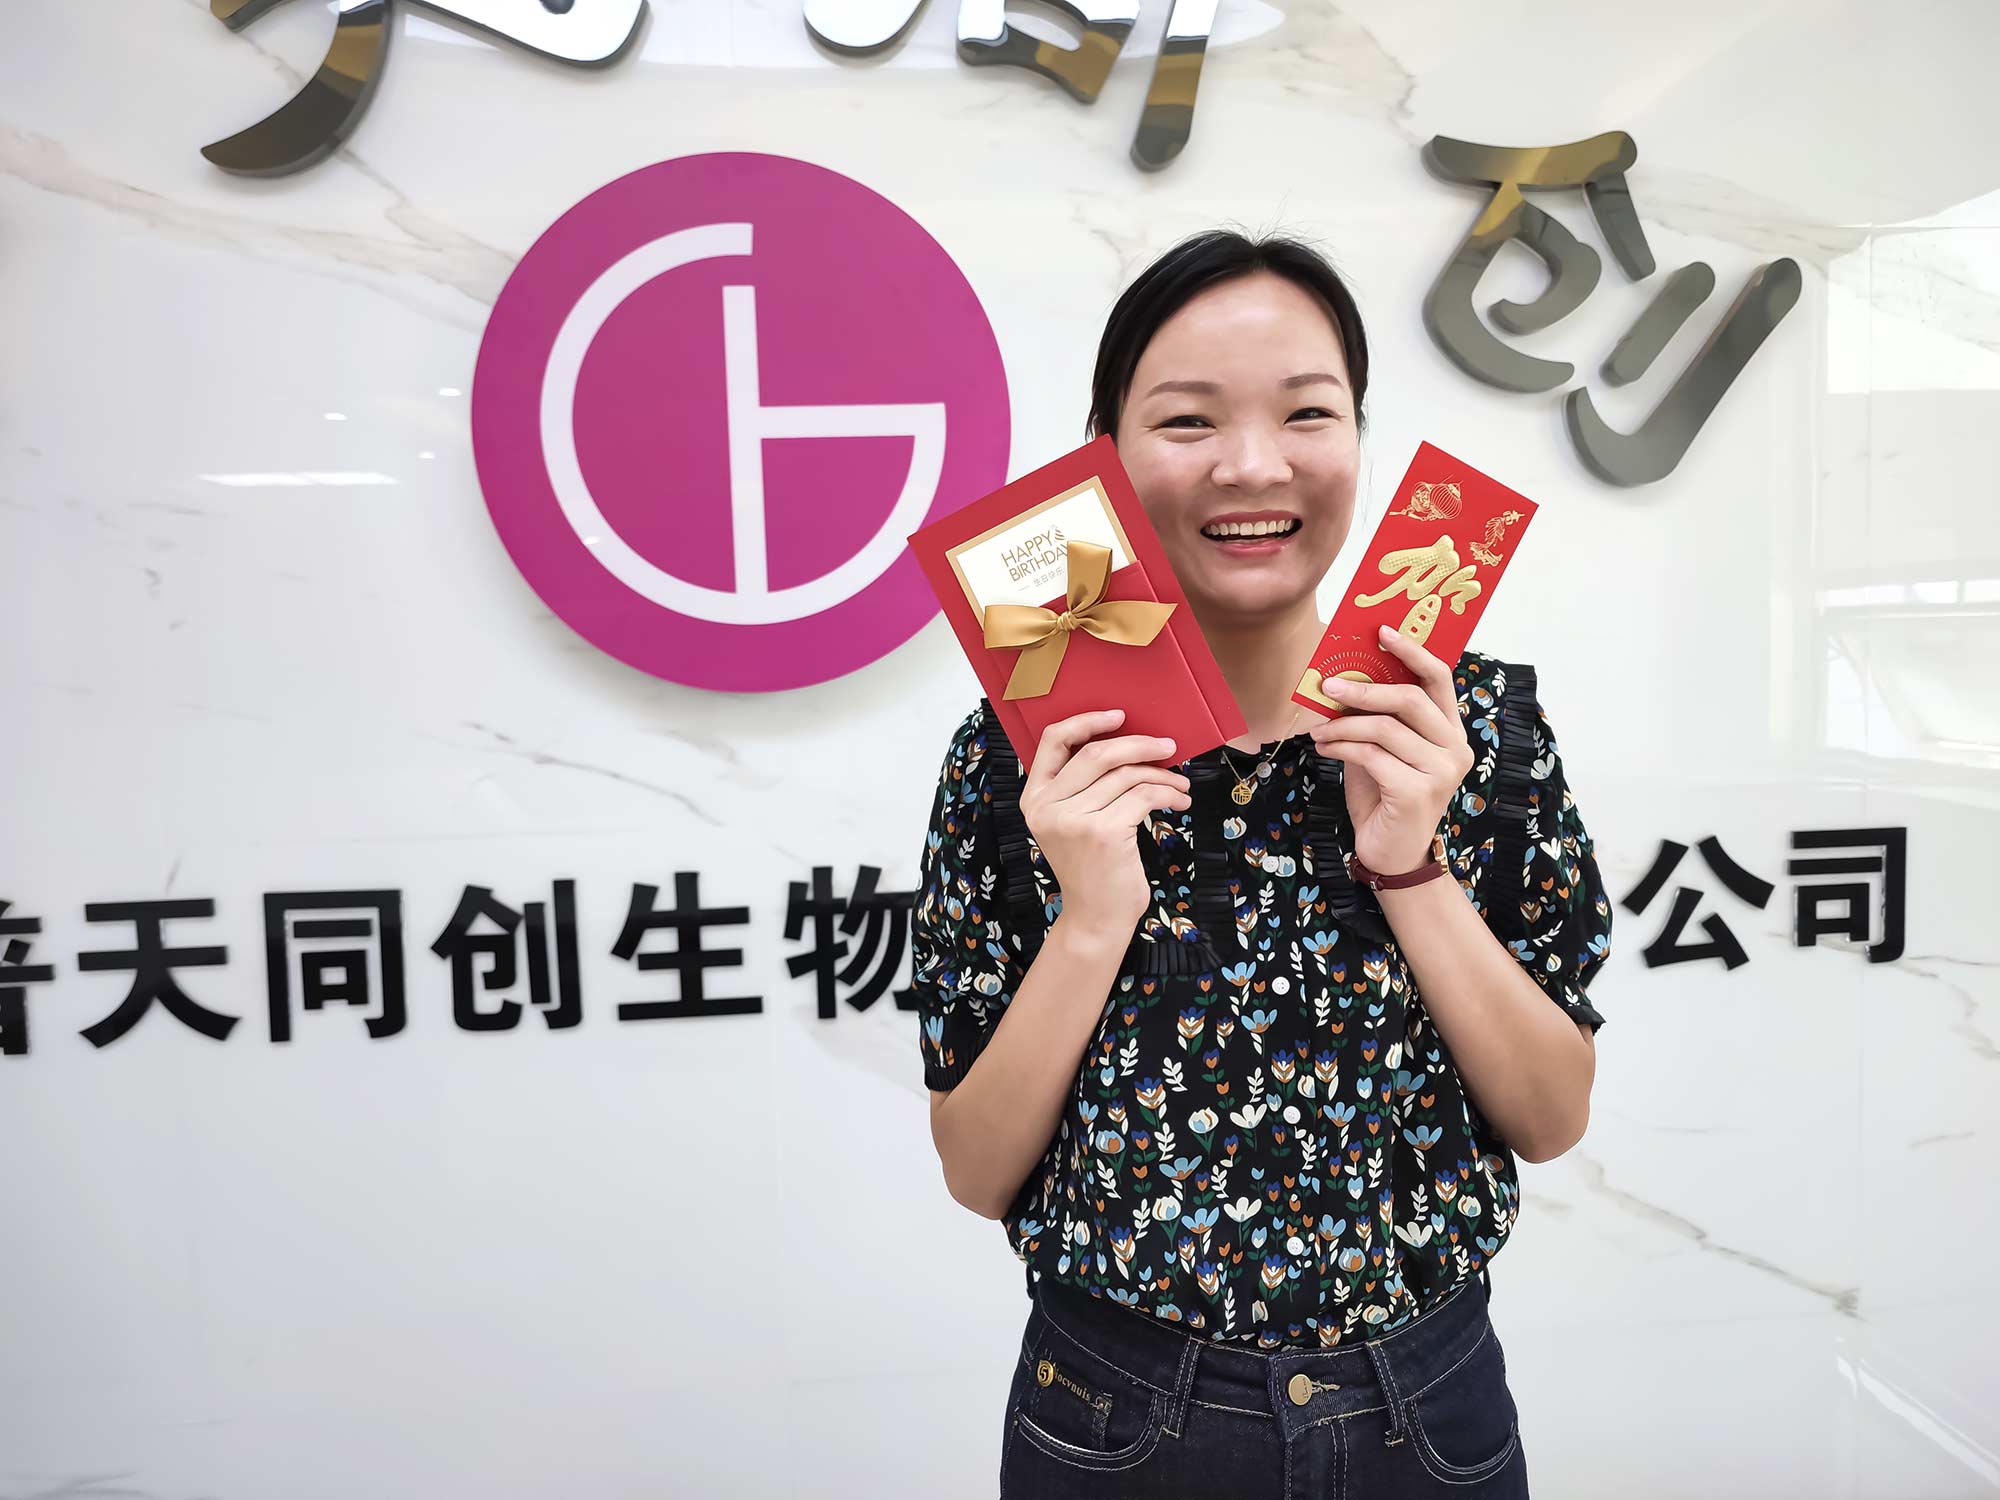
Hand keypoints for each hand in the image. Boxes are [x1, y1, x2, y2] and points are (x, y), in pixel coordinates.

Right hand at [1020, 709, 1191, 939]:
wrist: (1097, 917)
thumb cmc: (1092, 868)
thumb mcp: (1073, 823)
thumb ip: (1082, 787)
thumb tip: (1129, 742)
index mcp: (1034, 798)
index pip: (1053, 740)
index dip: (1087, 721)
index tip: (1120, 715)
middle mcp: (1047, 807)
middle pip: (1098, 752)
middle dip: (1140, 744)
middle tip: (1169, 746)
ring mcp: (1073, 819)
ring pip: (1127, 774)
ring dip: (1162, 775)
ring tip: (1180, 786)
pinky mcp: (1103, 832)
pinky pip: (1143, 795)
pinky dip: (1168, 794)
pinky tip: (1178, 803)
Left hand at [1306, 625, 1473, 874]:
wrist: (1390, 854)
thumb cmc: (1384, 798)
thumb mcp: (1379, 750)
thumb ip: (1373, 719)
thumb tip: (1340, 680)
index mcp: (1450, 732)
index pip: (1439, 679)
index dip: (1412, 651)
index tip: (1382, 631)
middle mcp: (1455, 748)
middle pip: (1410, 699)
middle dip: (1363, 688)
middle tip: (1327, 686)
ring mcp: (1441, 771)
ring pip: (1384, 728)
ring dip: (1342, 725)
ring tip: (1318, 731)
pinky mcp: (1419, 791)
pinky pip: (1371, 755)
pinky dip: (1341, 748)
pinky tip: (1325, 750)